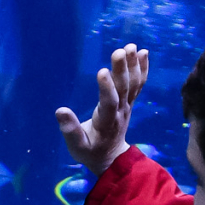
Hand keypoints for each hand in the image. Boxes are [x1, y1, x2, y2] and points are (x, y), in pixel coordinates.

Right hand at [53, 45, 148, 173]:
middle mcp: (120, 111)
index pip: (109, 103)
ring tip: (131, 47)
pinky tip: (143, 53)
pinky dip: (142, 68)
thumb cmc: (90, 151)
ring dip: (133, 65)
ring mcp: (127, 106)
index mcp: (106, 122)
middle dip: (122, 70)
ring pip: (133, 84)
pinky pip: (139, 84)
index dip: (107, 88)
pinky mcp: (130, 102)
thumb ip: (70, 130)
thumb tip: (60, 111)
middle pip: (123, 89)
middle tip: (119, 51)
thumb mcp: (77, 147)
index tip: (102, 71)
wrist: (111, 157)